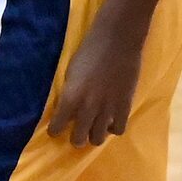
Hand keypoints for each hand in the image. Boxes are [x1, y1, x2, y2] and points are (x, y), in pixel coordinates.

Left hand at [49, 28, 140, 146]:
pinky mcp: (125, 106)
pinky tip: (110, 122)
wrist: (116, 42)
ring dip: (94, 136)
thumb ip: (69, 95)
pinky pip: (119, 129)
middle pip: (79, 139)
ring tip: (94, 129)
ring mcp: (108, 109)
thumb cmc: (88, 53)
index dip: (56, 130)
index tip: (57, 131)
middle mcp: (87, 108)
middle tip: (77, 134)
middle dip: (76, 139)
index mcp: (69, 99)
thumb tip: (68, 111)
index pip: (57, 127)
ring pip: (99, 138)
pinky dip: (113, 129)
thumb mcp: (70, 76)